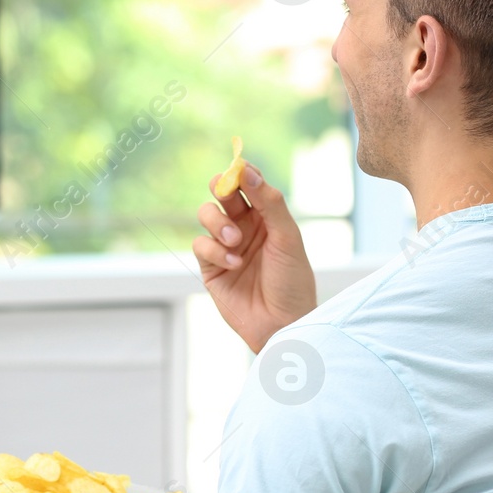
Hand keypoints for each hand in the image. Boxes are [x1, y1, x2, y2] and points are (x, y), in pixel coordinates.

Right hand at [193, 164, 316, 351]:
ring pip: (207, 214)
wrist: (282, 324)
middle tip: (225, 191)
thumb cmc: (292, 281)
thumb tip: (247, 170)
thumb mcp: (287, 237)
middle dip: (221, 188)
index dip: (241, 171)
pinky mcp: (210, 266)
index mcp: (267, 216)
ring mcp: (226, 245)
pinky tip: (233, 264)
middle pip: (223, 192)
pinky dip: (214, 251)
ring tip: (235, 241)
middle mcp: (245, 226)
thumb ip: (269, 202)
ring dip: (218, 223)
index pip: (249, 183)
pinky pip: (200, 244)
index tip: (239, 168)